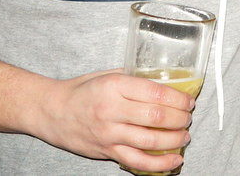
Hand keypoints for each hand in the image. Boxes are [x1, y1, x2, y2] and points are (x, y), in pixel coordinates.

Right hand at [34, 69, 194, 172]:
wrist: (52, 112)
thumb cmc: (80, 91)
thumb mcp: (106, 74)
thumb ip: (133, 77)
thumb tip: (162, 80)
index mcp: (114, 85)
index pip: (155, 92)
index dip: (178, 98)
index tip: (188, 100)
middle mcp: (112, 110)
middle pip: (157, 117)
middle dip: (180, 118)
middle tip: (188, 117)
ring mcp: (109, 133)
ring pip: (151, 141)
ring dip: (175, 140)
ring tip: (185, 136)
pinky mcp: (107, 151)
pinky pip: (138, 162)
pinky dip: (160, 164)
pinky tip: (174, 160)